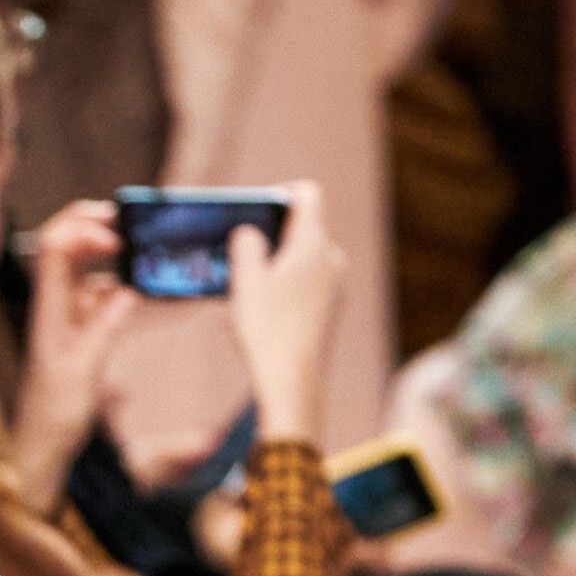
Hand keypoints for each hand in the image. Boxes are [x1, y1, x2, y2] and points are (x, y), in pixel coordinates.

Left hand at [9, 197, 136, 513]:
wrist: (42, 450)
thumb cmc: (54, 417)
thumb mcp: (83, 372)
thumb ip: (104, 329)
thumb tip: (125, 291)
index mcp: (49, 308)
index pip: (56, 245)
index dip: (85, 227)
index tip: (118, 237)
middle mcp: (56, 305)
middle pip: (69, 244)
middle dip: (100, 226)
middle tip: (135, 225)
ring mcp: (68, 317)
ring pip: (89, 268)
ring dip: (115, 256)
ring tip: (148, 255)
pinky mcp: (82, 333)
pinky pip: (102, 298)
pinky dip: (123, 287)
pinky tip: (147, 292)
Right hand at [224, 179, 345, 450]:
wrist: (292, 383)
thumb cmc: (267, 330)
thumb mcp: (245, 279)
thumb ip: (246, 244)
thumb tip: (250, 233)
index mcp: (314, 243)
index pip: (307, 194)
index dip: (281, 192)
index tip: (257, 209)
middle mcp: (331, 260)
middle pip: (302, 230)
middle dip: (270, 238)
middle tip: (240, 257)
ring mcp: (335, 287)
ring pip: (301, 262)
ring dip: (272, 268)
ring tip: (242, 293)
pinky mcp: (330, 312)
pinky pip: (304, 288)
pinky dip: (281, 291)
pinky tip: (255, 317)